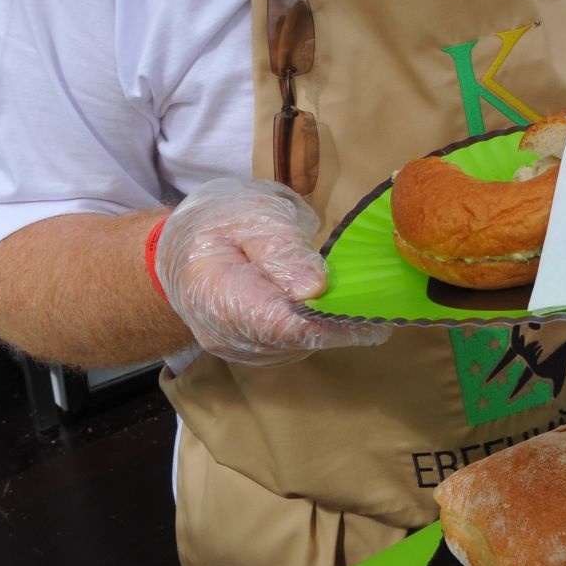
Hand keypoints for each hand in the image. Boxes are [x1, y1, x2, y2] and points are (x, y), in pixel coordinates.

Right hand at [155, 178, 390, 365]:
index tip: (375, 317)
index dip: (332, 324)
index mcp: (219, 296)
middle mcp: (228, 335)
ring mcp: (241, 347)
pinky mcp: (255, 348)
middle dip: (341, 321)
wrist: (178, 250)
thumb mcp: (247, 216)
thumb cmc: (215, 224)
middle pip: (295, 337)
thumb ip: (280, 250)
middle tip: (387, 301)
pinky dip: (319, 326)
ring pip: (298, 343)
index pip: (283, 323)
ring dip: (333, 324)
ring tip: (368, 298)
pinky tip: (339, 304)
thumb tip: (316, 287)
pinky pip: (293, 342)